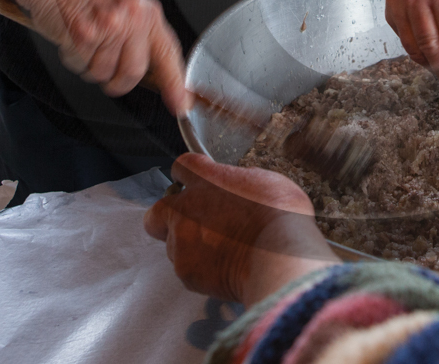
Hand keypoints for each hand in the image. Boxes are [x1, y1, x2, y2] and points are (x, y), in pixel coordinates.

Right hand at [19, 0, 190, 113]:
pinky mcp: (83, 34)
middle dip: (116, 82)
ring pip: (102, 74)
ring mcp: (109, 26)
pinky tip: (71, 38)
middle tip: (105, 72)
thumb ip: (140, 38)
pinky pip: (79, 66)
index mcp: (147, 13)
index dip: (175, 83)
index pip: (168, 54)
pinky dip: (72, 60)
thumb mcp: (126, 9)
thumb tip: (154, 76)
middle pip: (132, 73)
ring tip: (85, 44)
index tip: (181, 104)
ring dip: (89, 68)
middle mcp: (132, 18)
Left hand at [143, 154, 336, 304]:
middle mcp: (186, 208)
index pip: (182, 166)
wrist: (278, 257)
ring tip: (222, 253)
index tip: (195, 183)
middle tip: (191, 225)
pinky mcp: (185, 271)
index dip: (188, 176)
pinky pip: (186, 269)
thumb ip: (240, 183)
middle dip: (168, 218)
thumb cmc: (280, 217)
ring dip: (191, 247)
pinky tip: (225, 269)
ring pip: (173, 245)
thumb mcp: (267, 182)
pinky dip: (202, 271)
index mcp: (206, 180)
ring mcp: (181, 241)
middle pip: (157, 211)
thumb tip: (238, 187)